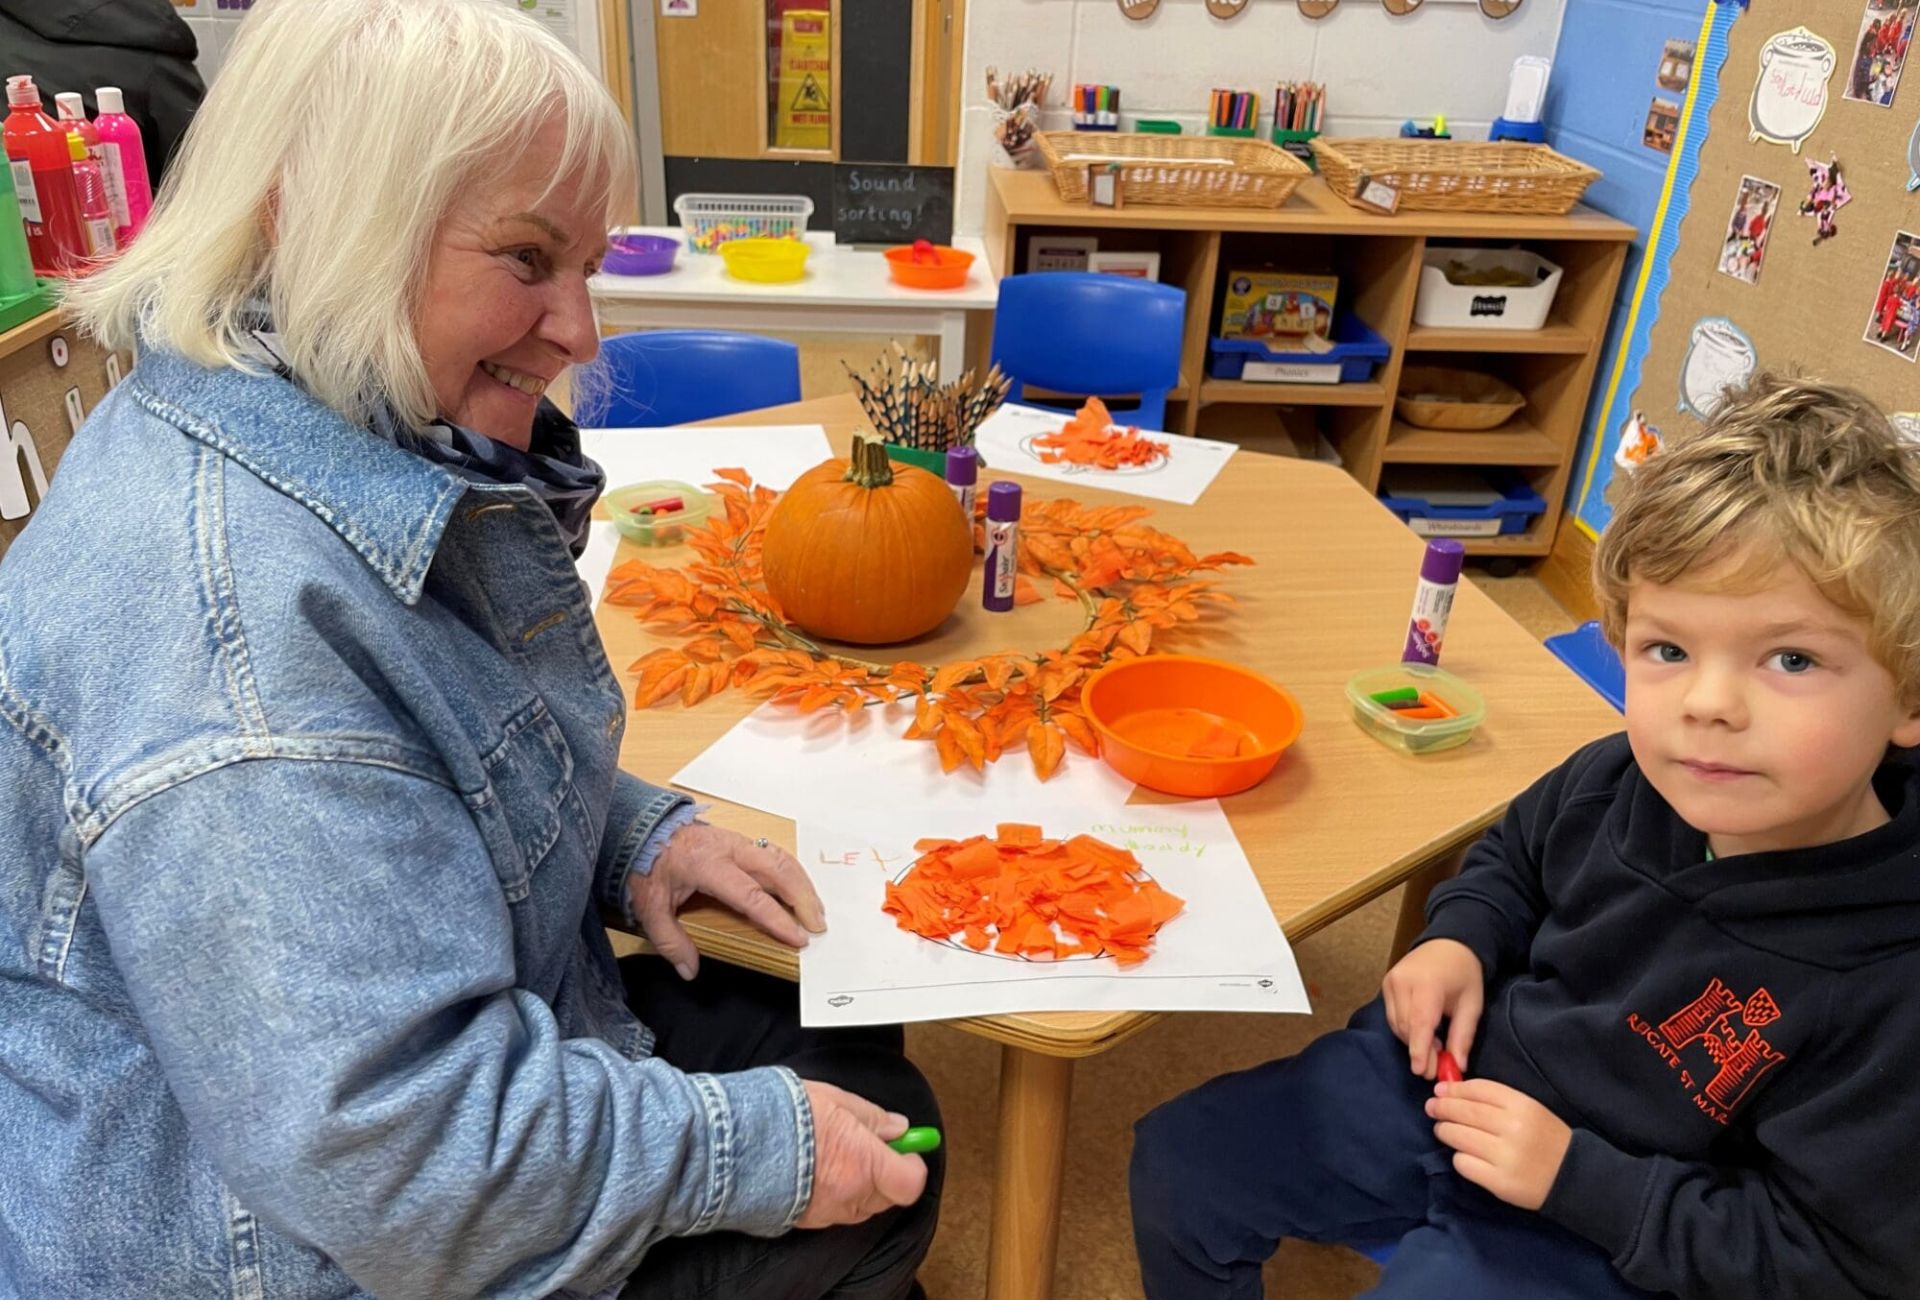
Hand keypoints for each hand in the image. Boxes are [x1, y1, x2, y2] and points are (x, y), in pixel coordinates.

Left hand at [628, 823, 825, 979]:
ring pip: (781, 859)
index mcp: (708, 865)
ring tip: (816, 910)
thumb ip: (671, 941)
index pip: (752, 896)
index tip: (798, 937)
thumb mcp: (649, 907)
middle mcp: (729, 849)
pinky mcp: (739, 840)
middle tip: (818, 926)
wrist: (640, 827)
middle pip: (778, 871)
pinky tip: (799, 888)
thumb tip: (690, 970)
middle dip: (803, 899)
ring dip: (802, 884)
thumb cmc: (645, 864)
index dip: (778, 919)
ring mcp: (737, 841)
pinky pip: (773, 853)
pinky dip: (792, 872)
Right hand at [794, 1081, 927, 1228]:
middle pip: (888, 1196)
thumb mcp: (837, 1101)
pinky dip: (834, 1194)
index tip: (906, 1147)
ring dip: (859, 1185)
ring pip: (860, 1206)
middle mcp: (850, 1195)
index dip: (912, 1164)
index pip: (911, 1181)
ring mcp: (827, 1212)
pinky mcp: (804, 1221)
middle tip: (869, 1145)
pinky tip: (815, 1170)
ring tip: (836, 1155)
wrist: (732, 1144)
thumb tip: (898, 1128)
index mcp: (864, 1164)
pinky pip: (833, 1211)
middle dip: (885, 1172)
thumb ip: (873, 1118)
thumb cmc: (782, 1116)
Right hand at [1381, 938, 1482, 1079]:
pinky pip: (1392, 1016)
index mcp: (1428, 983)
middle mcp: (1403, 981)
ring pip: (1396, 1024)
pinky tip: (1423, 1032)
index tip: (1422, 1071)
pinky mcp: (1385, 984)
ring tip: (1434, 1046)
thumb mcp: (1472, 1005)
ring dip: (1413, 1041)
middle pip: (1406, 1027)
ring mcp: (1391, 981)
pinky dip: (1406, 1029)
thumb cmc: (1464, 974)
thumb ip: (1463, 1036)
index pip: (1419, 1022)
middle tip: (1436, 1067)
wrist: (1448, 944)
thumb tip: (1457, 1066)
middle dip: (1419, 1050)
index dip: (1419, 1049)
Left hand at [1426, 1078, 1571, 1210]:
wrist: (1573, 1178)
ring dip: (1444, 1131)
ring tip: (1443, 1130)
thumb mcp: (1529, 1110)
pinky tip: (1463, 1154)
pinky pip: (1464, 1164)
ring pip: (1459, 1136)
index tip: (1440, 1089)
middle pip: (1464, 1112)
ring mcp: (1505, 1157)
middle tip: (1432, 1108)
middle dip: (1442, 1107)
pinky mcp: (1499, 1182)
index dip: (1455, 1088)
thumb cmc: (1545, 1139)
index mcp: (1523, 1106)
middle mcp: (1513, 1129)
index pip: (1479, 1090)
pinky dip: (1459, 1158)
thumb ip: (1495, 1100)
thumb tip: (1449, 1091)